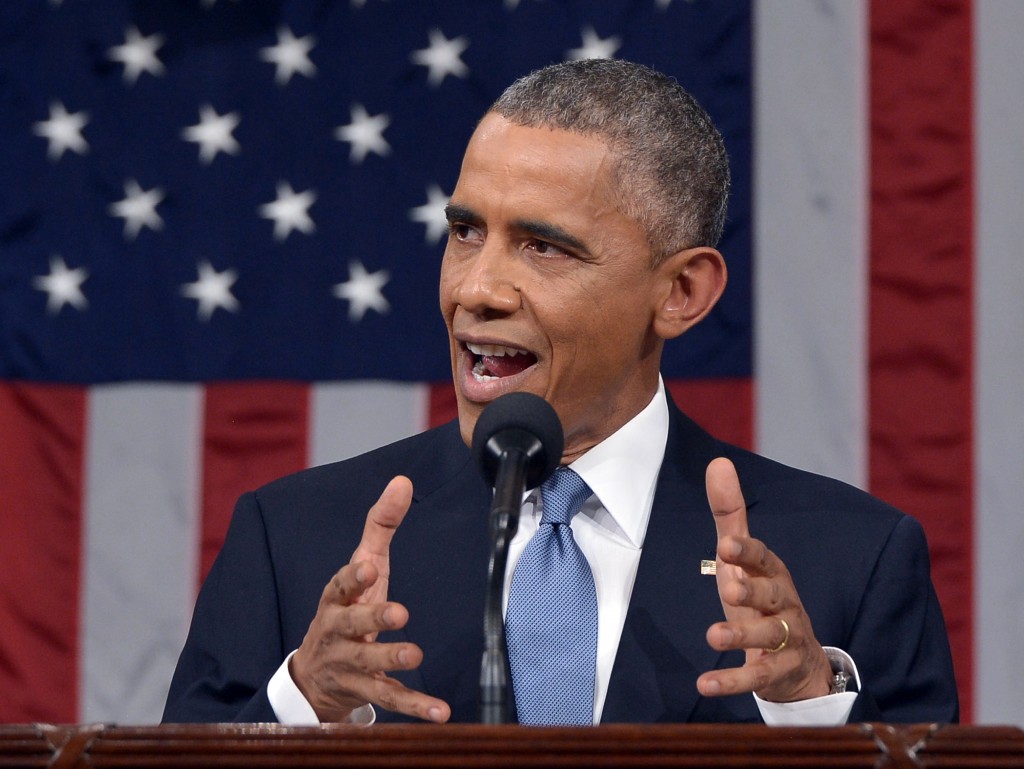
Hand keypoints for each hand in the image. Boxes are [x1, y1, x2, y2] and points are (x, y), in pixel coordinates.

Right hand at [289, 475, 451, 722]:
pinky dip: (415, 706)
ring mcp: (349, 664)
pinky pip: (390, 699)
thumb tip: (403, 480)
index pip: (340, 585)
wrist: (315, 674)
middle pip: (351, 624)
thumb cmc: (347, 608)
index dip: (353, 577)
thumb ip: (380, 525)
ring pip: (368, 664)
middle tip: (399, 613)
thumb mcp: (361, 566)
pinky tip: (440, 712)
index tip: (368, 568)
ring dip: (391, 659)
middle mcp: (337, 632)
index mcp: (336, 599)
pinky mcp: (364, 691)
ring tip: (415, 655)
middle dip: (373, 618)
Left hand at [696, 458, 832, 701]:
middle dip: (752, 591)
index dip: (747, 551)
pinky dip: (731, 682)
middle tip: (728, 589)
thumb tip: (718, 462)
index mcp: (772, 574)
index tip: (726, 544)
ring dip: (740, 637)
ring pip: (769, 636)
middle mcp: (784, 604)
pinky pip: (757, 677)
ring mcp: (786, 640)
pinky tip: (704, 684)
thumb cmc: (761, 599)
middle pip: (773, 595)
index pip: (763, 558)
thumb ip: (729, 516)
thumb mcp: (741, 559)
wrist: (798, 663)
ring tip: (711, 637)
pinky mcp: (778, 672)